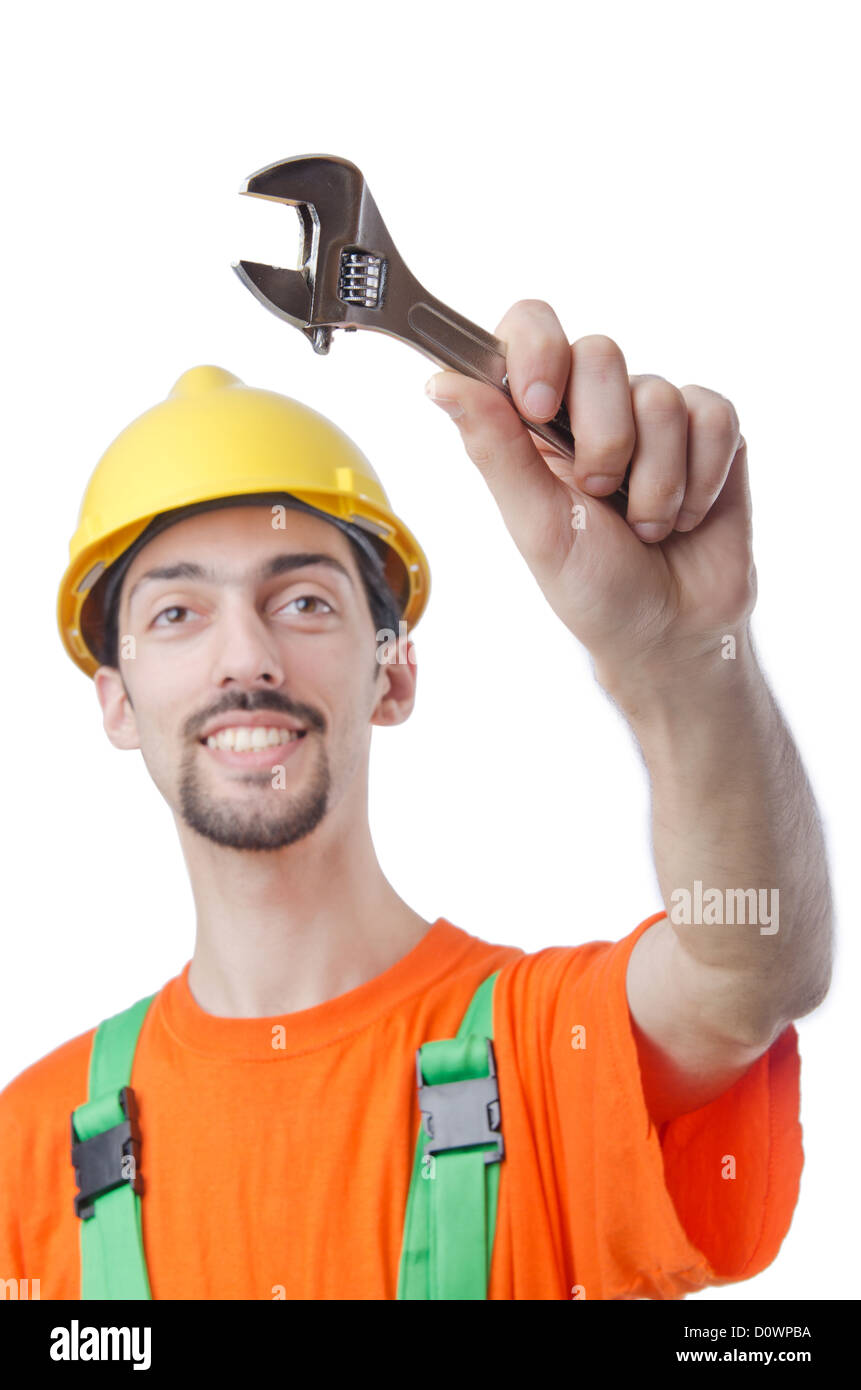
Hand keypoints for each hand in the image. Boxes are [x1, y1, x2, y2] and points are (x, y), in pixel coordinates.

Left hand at [425, 301, 755, 693]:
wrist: (671, 632)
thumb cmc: (594, 588)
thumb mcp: (535, 526)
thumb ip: (494, 449)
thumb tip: (440, 383)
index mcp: (537, 421)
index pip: (531, 327)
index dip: (537, 349)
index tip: (538, 405)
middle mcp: (595, 406)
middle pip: (602, 352)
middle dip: (604, 439)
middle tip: (598, 494)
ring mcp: (656, 415)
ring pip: (661, 395)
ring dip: (654, 479)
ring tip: (645, 525)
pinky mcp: (712, 430)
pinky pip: (714, 416)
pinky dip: (699, 477)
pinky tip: (687, 515)